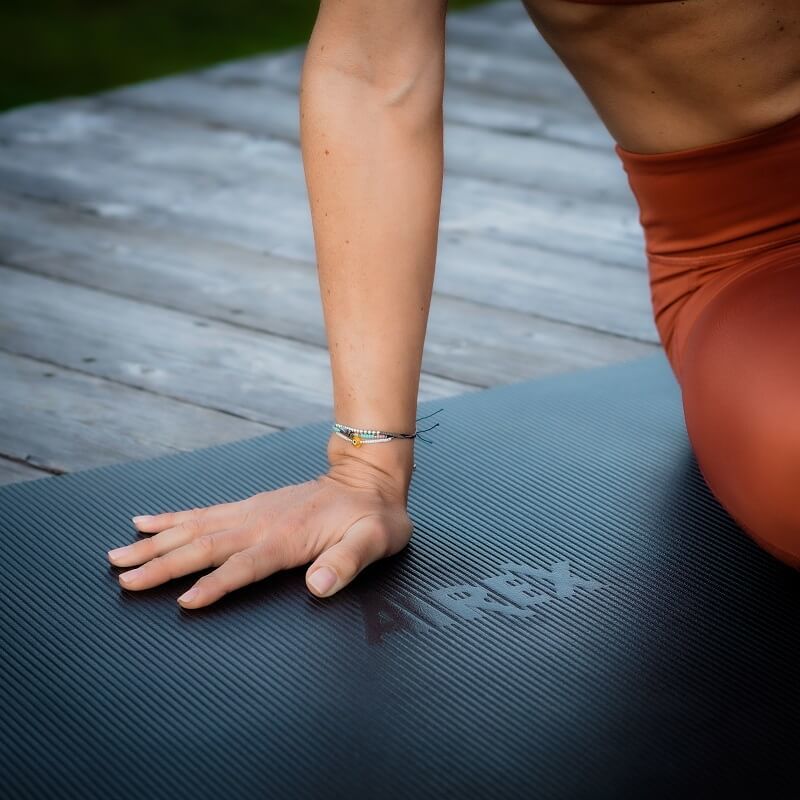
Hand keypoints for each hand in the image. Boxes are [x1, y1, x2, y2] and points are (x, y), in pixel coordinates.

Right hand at [106, 460, 413, 608]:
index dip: (215, 584)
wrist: (367, 475)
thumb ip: (347, 563)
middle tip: (124, 579)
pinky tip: (147, 522)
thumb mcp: (374, 541)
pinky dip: (172, 518)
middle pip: (204, 546)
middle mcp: (261, 522)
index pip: (244, 565)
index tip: (183, 600)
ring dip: (156, 542)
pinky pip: (203, 512)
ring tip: (118, 553)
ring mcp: (252, 511)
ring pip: (194, 529)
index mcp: (288, 537)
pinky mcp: (249, 506)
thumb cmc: (373, 515)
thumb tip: (319, 586)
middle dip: (163, 564)